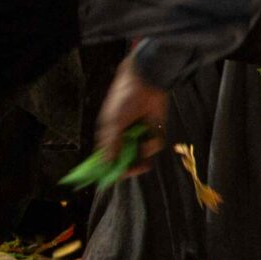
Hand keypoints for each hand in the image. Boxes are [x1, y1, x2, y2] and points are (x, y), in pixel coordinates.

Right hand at [94, 58, 167, 178]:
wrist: (147, 83)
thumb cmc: (125, 99)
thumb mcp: (114, 122)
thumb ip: (111, 143)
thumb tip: (105, 163)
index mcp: (109, 135)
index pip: (107, 157)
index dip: (109, 168)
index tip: (113, 177)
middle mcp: (124, 137)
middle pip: (125, 159)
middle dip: (130, 167)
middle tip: (134, 170)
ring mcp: (139, 134)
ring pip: (141, 155)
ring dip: (143, 156)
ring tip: (144, 151)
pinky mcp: (154, 130)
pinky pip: (154, 144)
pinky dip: (153, 145)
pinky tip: (150, 141)